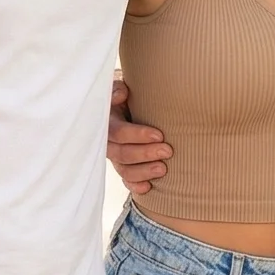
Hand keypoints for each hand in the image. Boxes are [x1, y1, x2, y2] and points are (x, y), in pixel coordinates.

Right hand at [108, 78, 170, 196]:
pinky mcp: (123, 165)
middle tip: (168, 151)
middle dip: (145, 154)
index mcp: (106, 121)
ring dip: (143, 171)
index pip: (117, 132)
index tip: (159, 135)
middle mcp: (108, 142)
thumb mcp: (120, 86)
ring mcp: (115, 156)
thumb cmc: (126, 94)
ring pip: (124, 169)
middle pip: (122, 154)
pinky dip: (135, 185)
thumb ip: (118, 89)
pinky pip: (126, 179)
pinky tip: (147, 188)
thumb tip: (122, 93)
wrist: (126, 103)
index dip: (137, 135)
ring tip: (163, 169)